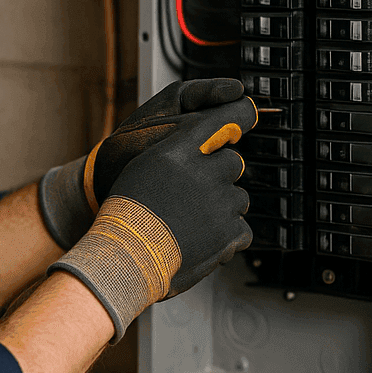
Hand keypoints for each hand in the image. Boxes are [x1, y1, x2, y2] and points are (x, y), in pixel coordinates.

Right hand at [48, 94, 256, 341]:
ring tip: (192, 220)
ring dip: (222, 206)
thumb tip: (204, 141)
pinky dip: (227, 235)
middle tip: (196, 193)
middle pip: (233, 162)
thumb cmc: (128, 213)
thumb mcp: (144, 165)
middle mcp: (203, 173)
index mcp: (178, 151)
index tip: (245, 115)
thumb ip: (177, 149)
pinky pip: (241, 228)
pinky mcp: (229, 233)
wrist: (126, 257)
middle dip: (220, 175)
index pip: (222, 120)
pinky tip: (202, 237)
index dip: (238, 116)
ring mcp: (219, 204)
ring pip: (238, 197)